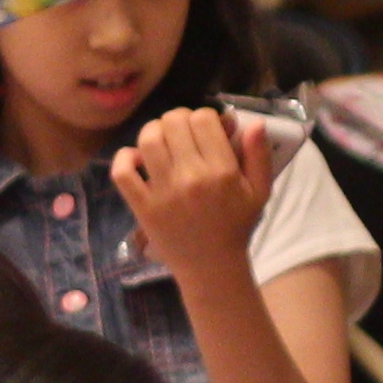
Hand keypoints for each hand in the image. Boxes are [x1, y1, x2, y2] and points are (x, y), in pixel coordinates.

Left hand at [114, 106, 274, 291]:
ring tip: (161, 140)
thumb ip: (259, 155)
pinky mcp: (142, 206)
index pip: (203, 120)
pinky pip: (122, 172)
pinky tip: (136, 159)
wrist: (211, 267)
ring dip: (153, 131)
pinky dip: (124, 158)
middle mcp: (191, 178)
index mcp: (222, 172)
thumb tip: (254, 122)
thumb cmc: (236, 226)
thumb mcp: (259, 192)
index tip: (205, 128)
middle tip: (182, 132)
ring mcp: (163, 192)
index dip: (204, 116)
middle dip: (178, 119)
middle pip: (173, 122)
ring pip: (148, 139)